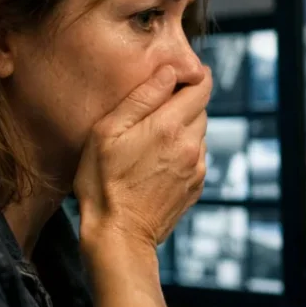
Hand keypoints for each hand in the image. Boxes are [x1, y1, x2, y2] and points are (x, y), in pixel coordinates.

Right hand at [74, 65, 210, 248]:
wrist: (120, 234)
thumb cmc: (104, 182)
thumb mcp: (108, 132)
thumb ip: (141, 98)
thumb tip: (169, 72)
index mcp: (170, 127)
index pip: (202, 88)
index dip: (195, 77)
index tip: (182, 74)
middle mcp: (192, 146)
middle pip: (201, 110)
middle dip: (184, 103)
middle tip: (157, 108)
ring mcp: (198, 168)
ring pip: (200, 135)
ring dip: (184, 130)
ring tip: (153, 139)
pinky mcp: (197, 187)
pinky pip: (197, 158)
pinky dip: (184, 152)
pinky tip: (157, 162)